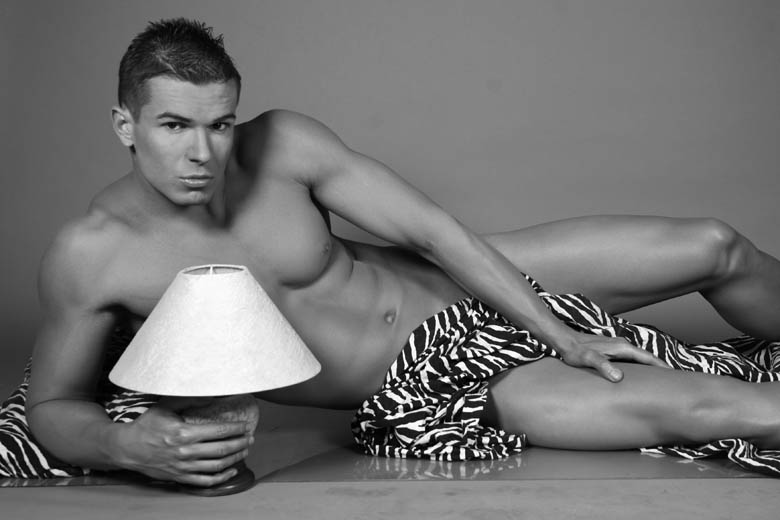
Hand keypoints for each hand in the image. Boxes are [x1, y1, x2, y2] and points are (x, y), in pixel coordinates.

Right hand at [109, 397, 256, 486]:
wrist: (127, 448)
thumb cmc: (146, 425)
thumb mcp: (165, 407)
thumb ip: (188, 399)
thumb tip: (211, 393)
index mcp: (183, 433)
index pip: (218, 431)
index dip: (235, 429)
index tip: (246, 425)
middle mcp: (185, 452)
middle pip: (221, 449)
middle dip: (240, 443)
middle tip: (251, 437)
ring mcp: (183, 467)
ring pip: (217, 466)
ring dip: (235, 458)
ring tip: (245, 450)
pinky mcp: (180, 477)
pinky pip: (205, 481)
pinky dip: (222, 477)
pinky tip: (231, 470)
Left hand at [553, 330, 669, 381]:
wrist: (564, 340)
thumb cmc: (575, 351)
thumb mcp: (588, 359)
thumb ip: (603, 366)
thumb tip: (619, 377)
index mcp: (623, 347)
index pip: (649, 358)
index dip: (662, 367)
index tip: (677, 377)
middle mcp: (623, 345)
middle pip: (648, 358)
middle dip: (661, 368)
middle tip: (675, 382)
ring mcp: (618, 347)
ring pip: (640, 359)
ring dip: (651, 368)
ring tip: (662, 381)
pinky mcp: (612, 350)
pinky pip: (632, 360)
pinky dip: (640, 366)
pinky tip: (639, 375)